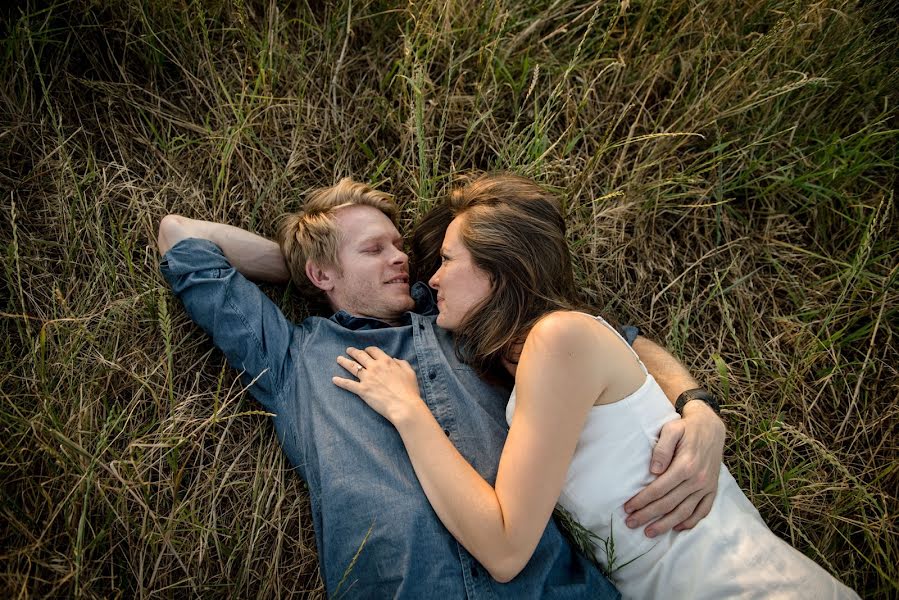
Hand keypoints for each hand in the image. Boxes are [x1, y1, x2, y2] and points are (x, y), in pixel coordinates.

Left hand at [333, 346, 424, 422]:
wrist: (404, 406)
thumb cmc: (409, 391)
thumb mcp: (410, 372)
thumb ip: (402, 363)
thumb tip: (394, 359)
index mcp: (386, 362)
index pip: (374, 351)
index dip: (368, 350)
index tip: (366, 351)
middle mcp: (375, 367)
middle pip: (361, 356)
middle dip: (354, 352)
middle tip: (349, 350)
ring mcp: (367, 378)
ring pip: (352, 367)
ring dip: (344, 362)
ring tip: (339, 359)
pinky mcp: (362, 390)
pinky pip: (348, 384)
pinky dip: (340, 381)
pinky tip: (334, 379)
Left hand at [623, 401, 725, 536]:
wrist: (712, 427)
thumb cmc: (686, 427)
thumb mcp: (672, 429)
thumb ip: (662, 449)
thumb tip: (653, 470)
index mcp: (685, 465)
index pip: (658, 489)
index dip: (642, 500)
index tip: (627, 508)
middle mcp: (697, 479)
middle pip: (668, 504)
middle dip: (648, 515)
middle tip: (631, 523)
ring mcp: (706, 487)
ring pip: (684, 512)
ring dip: (665, 524)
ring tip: (649, 532)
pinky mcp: (713, 489)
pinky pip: (703, 511)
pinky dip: (690, 522)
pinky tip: (677, 528)